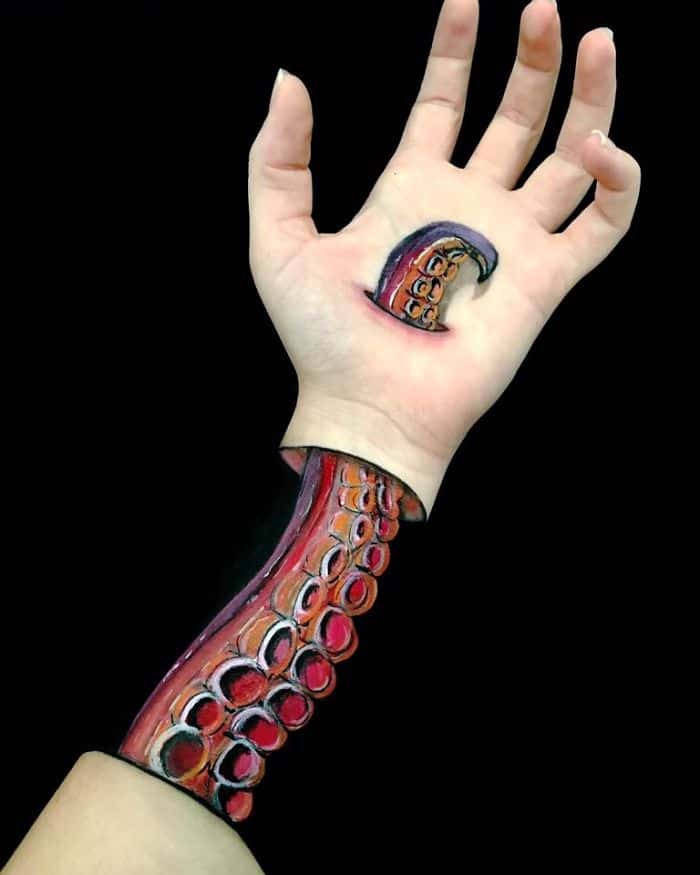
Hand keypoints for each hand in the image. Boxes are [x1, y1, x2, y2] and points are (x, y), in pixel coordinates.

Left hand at [247, 0, 640, 513]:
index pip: (443, 103)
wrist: (369, 408)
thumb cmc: (322, 338)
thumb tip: (288, 76)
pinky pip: (604, 223)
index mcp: (410, 190)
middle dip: (533, 60)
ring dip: (591, 99)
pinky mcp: (547, 280)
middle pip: (516, 118)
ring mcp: (512, 241)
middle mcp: (468, 207)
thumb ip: (277, 159)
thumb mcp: (277, 240)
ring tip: (595, 39)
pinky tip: (598, 150)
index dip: (455, 50)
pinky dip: (616, 182)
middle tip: (545, 7)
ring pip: (571, 158)